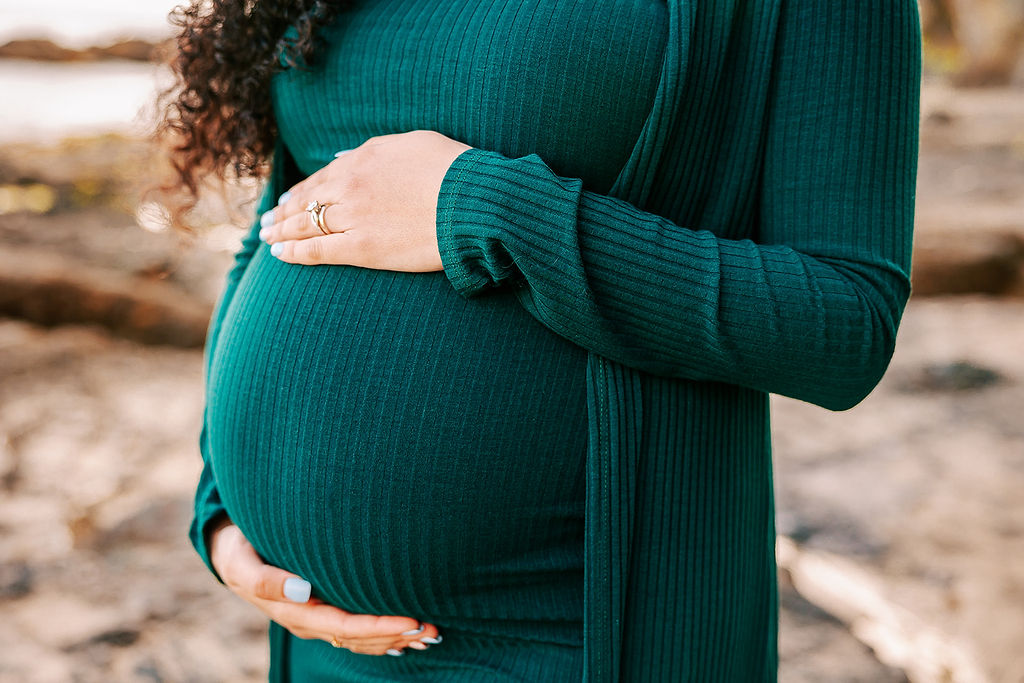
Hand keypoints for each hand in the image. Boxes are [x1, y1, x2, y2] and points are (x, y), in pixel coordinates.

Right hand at [208, 517, 441, 655]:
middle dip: (396, 635)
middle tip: (432, 629)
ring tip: (430, 634)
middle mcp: (309, 620)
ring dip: (395, 638)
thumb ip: (267, 579)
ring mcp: (317, 618)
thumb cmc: (241, 551)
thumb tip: (302, 590)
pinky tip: (408, 633)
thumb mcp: (243, 563)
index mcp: (294, 612)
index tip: (410, 621)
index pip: (344, 627)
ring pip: (361, 638)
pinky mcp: (323, 609)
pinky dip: (384, 633)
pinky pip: (357, 629)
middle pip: (359, 638)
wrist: (231, 553)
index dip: (378, 627)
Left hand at [258, 129, 472, 270]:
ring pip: (305, 225)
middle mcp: (350, 186)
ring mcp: (353, 217)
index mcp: (362, 159)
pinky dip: (294, 252)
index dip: (301, 190)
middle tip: (268, 221)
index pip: (321, 178)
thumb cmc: (453, 170)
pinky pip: (318, 251)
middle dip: (283, 212)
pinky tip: (279, 254)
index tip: (288, 199)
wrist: (471, 201)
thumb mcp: (413, 142)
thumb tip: (344, 158)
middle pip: (306, 201)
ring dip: (281, 231)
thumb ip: (376, 150)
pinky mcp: (361, 248)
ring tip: (267, 237)